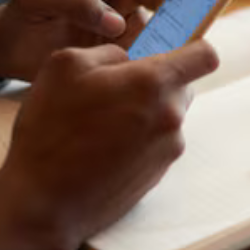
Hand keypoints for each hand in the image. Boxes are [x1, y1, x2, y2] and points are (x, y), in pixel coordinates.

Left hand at [0, 0, 214, 79]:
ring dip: (172, 39)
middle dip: (184, 6)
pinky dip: (158, 62)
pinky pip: (150, 53)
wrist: (7, 50)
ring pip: (163, 26)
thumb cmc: (20, 13)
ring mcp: (125, 20)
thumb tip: (115, 23)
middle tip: (198, 24)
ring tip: (176, 55)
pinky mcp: (124, 49)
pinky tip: (159, 74)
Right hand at [0, 41, 219, 249]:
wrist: (44, 202)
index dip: (193, 47)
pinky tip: (102, 148)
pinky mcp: (157, 176)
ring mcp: (167, 151)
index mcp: (154, 83)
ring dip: (143, 112)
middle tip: (115, 89)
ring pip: (166, 116)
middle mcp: (170, 117)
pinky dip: (137, 140)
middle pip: (182, 86)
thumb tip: (127, 59)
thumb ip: (108, 51)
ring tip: (100, 123)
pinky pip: (155, 144)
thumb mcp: (65, 65)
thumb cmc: (49, 129)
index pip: (205, 56)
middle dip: (156, 82)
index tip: (173, 48)